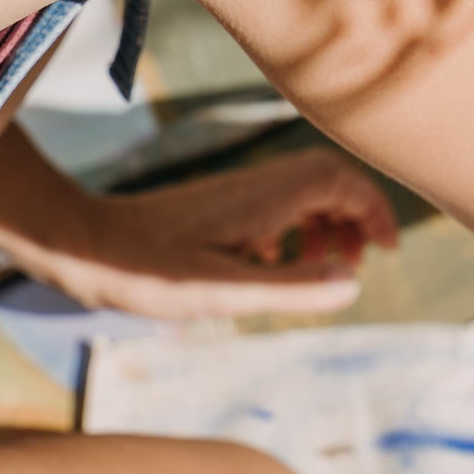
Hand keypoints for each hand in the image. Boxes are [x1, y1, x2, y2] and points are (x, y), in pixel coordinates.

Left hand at [31, 148, 399, 320]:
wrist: (86, 247)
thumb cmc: (150, 274)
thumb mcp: (223, 293)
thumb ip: (291, 288)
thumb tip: (353, 283)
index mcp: (264, 197)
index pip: (341, 181)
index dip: (373, 209)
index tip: (386, 251)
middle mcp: (255, 184)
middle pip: (328, 180)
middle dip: (355, 214)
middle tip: (360, 262)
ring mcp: (236, 192)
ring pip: (302, 191)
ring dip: (327, 222)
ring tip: (325, 268)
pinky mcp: (219, 205)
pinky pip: (275, 204)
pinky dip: (293, 230)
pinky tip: (275, 267)